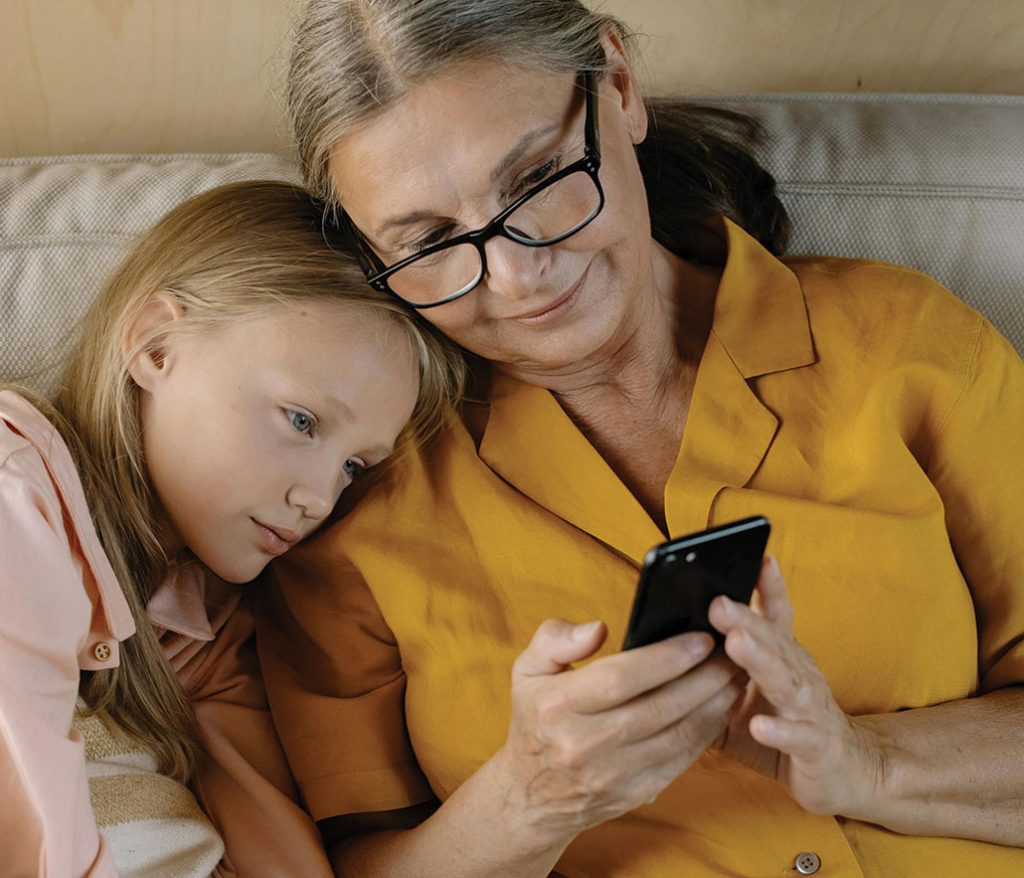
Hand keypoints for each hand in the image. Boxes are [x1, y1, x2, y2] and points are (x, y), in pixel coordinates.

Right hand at [495, 619, 746, 847]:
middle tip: (731, 652)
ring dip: (713, 704)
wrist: (532, 796)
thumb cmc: (536, 719)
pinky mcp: (635, 793)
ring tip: (735, 675)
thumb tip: (598, 629)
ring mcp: (613, 775)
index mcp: (558, 706)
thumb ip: (555, 639)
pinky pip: (681, 760)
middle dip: (702, 677)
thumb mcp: (527, 670)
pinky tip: (720, 707)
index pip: (621, 678)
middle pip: (658, 707)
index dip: (666, 657)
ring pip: (676, 735)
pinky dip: (706, 732)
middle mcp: (584, 745)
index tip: (700, 638)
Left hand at [709, 556, 885, 816]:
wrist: (845, 771)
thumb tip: (660, 646)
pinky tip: (760, 724)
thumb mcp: (744, 692)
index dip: (768, 586)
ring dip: (760, 661)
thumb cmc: (784, 724)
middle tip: (717, 600)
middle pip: (772, 640)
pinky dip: (780, 730)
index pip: (775, 614)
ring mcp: (811, 709)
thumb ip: (712, 670)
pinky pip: (799, 737)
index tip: (758, 555)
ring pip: (786, 681)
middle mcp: (799, 674)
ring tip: (735, 643)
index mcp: (781, 657)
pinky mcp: (818, 747)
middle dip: (745, 619)